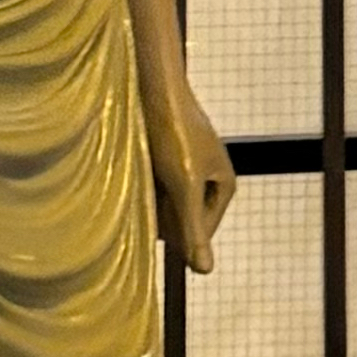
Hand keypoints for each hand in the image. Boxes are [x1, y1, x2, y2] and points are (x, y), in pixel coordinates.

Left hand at [127, 0, 235, 276]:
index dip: (173, 230)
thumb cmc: (171, 132)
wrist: (151, 84)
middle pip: (180, 222)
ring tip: (137, 177)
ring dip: (146, 199)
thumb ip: (192, 229)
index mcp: (225, 186)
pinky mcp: (166, 159)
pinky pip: (154, 188)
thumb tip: (205, 272)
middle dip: (160, 213)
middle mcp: (209, 180)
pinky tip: (130, 172)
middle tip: (144, 189)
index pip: (197, 236)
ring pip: (163, 204)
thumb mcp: (182, 184)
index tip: (156, 204)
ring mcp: (187, 169)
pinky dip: (141, 186)